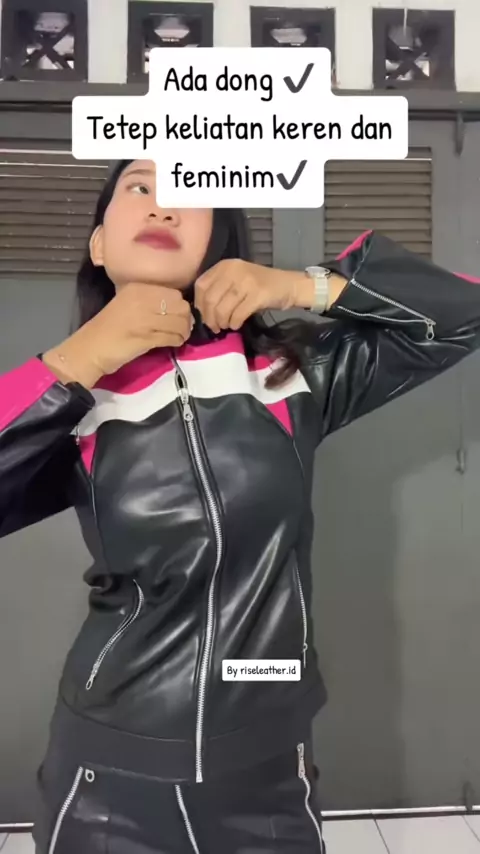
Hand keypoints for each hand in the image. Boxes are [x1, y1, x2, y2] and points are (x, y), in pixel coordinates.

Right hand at [43, 284, 192, 388]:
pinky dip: (176, 341)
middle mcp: (143, 298)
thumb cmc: (108, 329)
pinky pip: (172, 336)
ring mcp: (145, 317)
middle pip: (180, 306)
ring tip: (177, 337)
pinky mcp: (147, 336)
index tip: (176, 317)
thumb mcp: (129, 305)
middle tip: (179, 329)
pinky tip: (172, 343)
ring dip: (183, 332)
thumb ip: (150, 303)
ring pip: (180, 322)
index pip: (173, 293)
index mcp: (138, 288)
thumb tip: (177, 309)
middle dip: (184, 319)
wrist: (90, 348)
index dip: (179, 306)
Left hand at [194, 260, 312, 332]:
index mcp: (225, 266)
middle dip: (210, 318)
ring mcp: (246, 281)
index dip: (199, 305)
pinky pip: (238, 314)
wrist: (287, 285)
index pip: (201, 286)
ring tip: (226, 326)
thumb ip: (218, 289)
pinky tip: (236, 325)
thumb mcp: (235, 280)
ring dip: (222, 322)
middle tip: (215, 327)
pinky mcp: (258, 294)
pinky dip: (234, 323)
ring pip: (223, 308)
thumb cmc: (258, 285)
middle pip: (210, 299)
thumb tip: (202, 311)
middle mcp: (233, 270)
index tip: (205, 316)